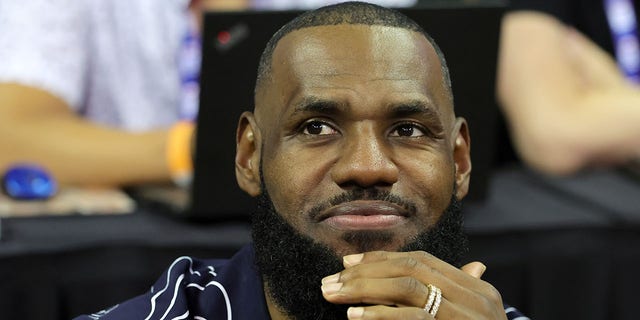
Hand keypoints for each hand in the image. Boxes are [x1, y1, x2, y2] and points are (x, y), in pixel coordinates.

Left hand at [321, 251, 506, 318]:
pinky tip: (355, 317)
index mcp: (477, 291)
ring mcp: (464, 318)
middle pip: (411, 270)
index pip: (422, 261)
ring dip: (365, 288)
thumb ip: (462, 294)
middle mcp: (475, 299)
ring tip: (335, 294)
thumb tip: (475, 266)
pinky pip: (412, 319)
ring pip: (408, 288)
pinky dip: (380, 315)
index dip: (383, 259)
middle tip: (331, 280)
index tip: (348, 263)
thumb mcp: (476, 318)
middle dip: (366, 271)